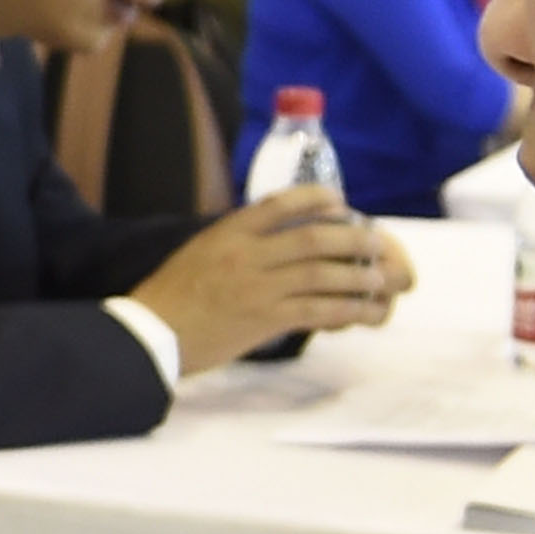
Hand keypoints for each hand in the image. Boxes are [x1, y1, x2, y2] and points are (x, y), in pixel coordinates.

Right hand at [129, 189, 408, 371]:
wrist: (151, 335)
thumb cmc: (172, 296)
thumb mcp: (201, 251)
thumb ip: (238, 241)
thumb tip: (277, 238)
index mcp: (230, 231)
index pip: (282, 203)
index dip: (319, 198)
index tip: (341, 202)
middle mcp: (247, 254)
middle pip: (315, 238)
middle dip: (355, 239)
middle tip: (377, 243)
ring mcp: (257, 287)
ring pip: (324, 274)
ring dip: (361, 276)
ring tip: (383, 280)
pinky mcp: (264, 320)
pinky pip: (319, 311)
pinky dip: (350, 311)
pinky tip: (369, 313)